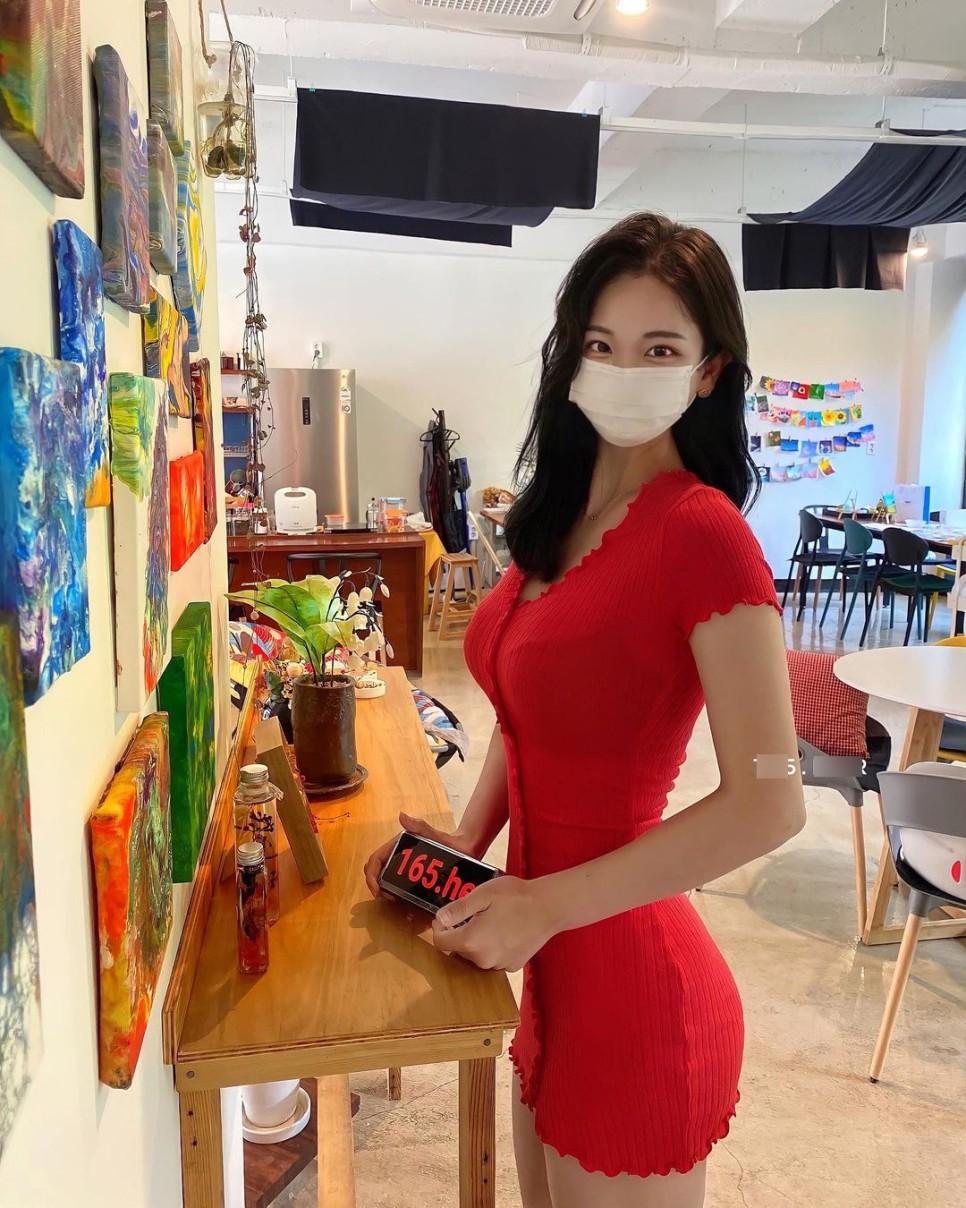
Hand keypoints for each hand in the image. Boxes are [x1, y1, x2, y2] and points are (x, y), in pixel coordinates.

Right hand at [363, 811, 480, 899]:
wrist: (463, 849)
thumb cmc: (449, 841)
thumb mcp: (434, 835)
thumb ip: (420, 826)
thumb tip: (402, 815)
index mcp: (398, 845)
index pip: (376, 859)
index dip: (372, 875)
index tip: (377, 890)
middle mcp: (397, 855)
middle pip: (376, 870)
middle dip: (376, 884)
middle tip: (386, 896)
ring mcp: (404, 865)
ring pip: (384, 879)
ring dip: (384, 890)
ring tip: (394, 899)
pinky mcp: (411, 875)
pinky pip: (398, 885)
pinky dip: (395, 893)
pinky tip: (402, 900)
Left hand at [432, 876, 556, 971]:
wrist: (550, 907)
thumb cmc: (517, 897)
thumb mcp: (483, 894)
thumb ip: (458, 909)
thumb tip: (440, 918)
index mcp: (471, 941)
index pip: (441, 943)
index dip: (439, 928)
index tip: (445, 917)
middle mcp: (483, 959)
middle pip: (459, 951)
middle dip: (460, 934)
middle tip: (472, 914)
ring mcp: (499, 965)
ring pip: (476, 956)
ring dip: (477, 942)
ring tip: (490, 921)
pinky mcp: (513, 966)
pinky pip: (494, 959)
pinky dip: (493, 948)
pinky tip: (504, 931)